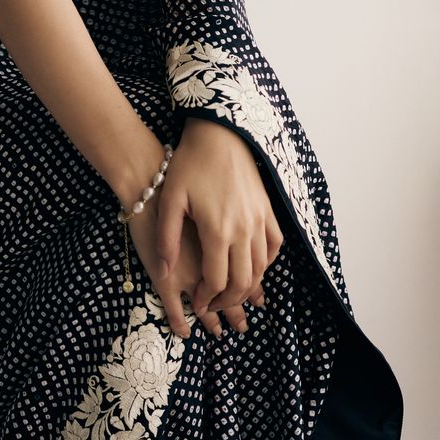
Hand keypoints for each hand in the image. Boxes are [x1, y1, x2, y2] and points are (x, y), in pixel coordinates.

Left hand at [154, 117, 283, 334]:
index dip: (207, 298)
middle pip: (243, 282)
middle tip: (212, 304)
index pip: (217, 281)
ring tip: (229, 291)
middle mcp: (244, 230)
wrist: (218, 135)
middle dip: (228, 300)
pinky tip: (251, 266)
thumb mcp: (170, 200)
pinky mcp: (268, 211)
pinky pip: (274, 247)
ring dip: (247, 286)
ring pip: (261, 268)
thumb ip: (167, 239)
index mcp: (218, 230)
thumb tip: (165, 272)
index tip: (196, 303)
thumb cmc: (189, 165)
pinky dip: (266, 263)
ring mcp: (260, 220)